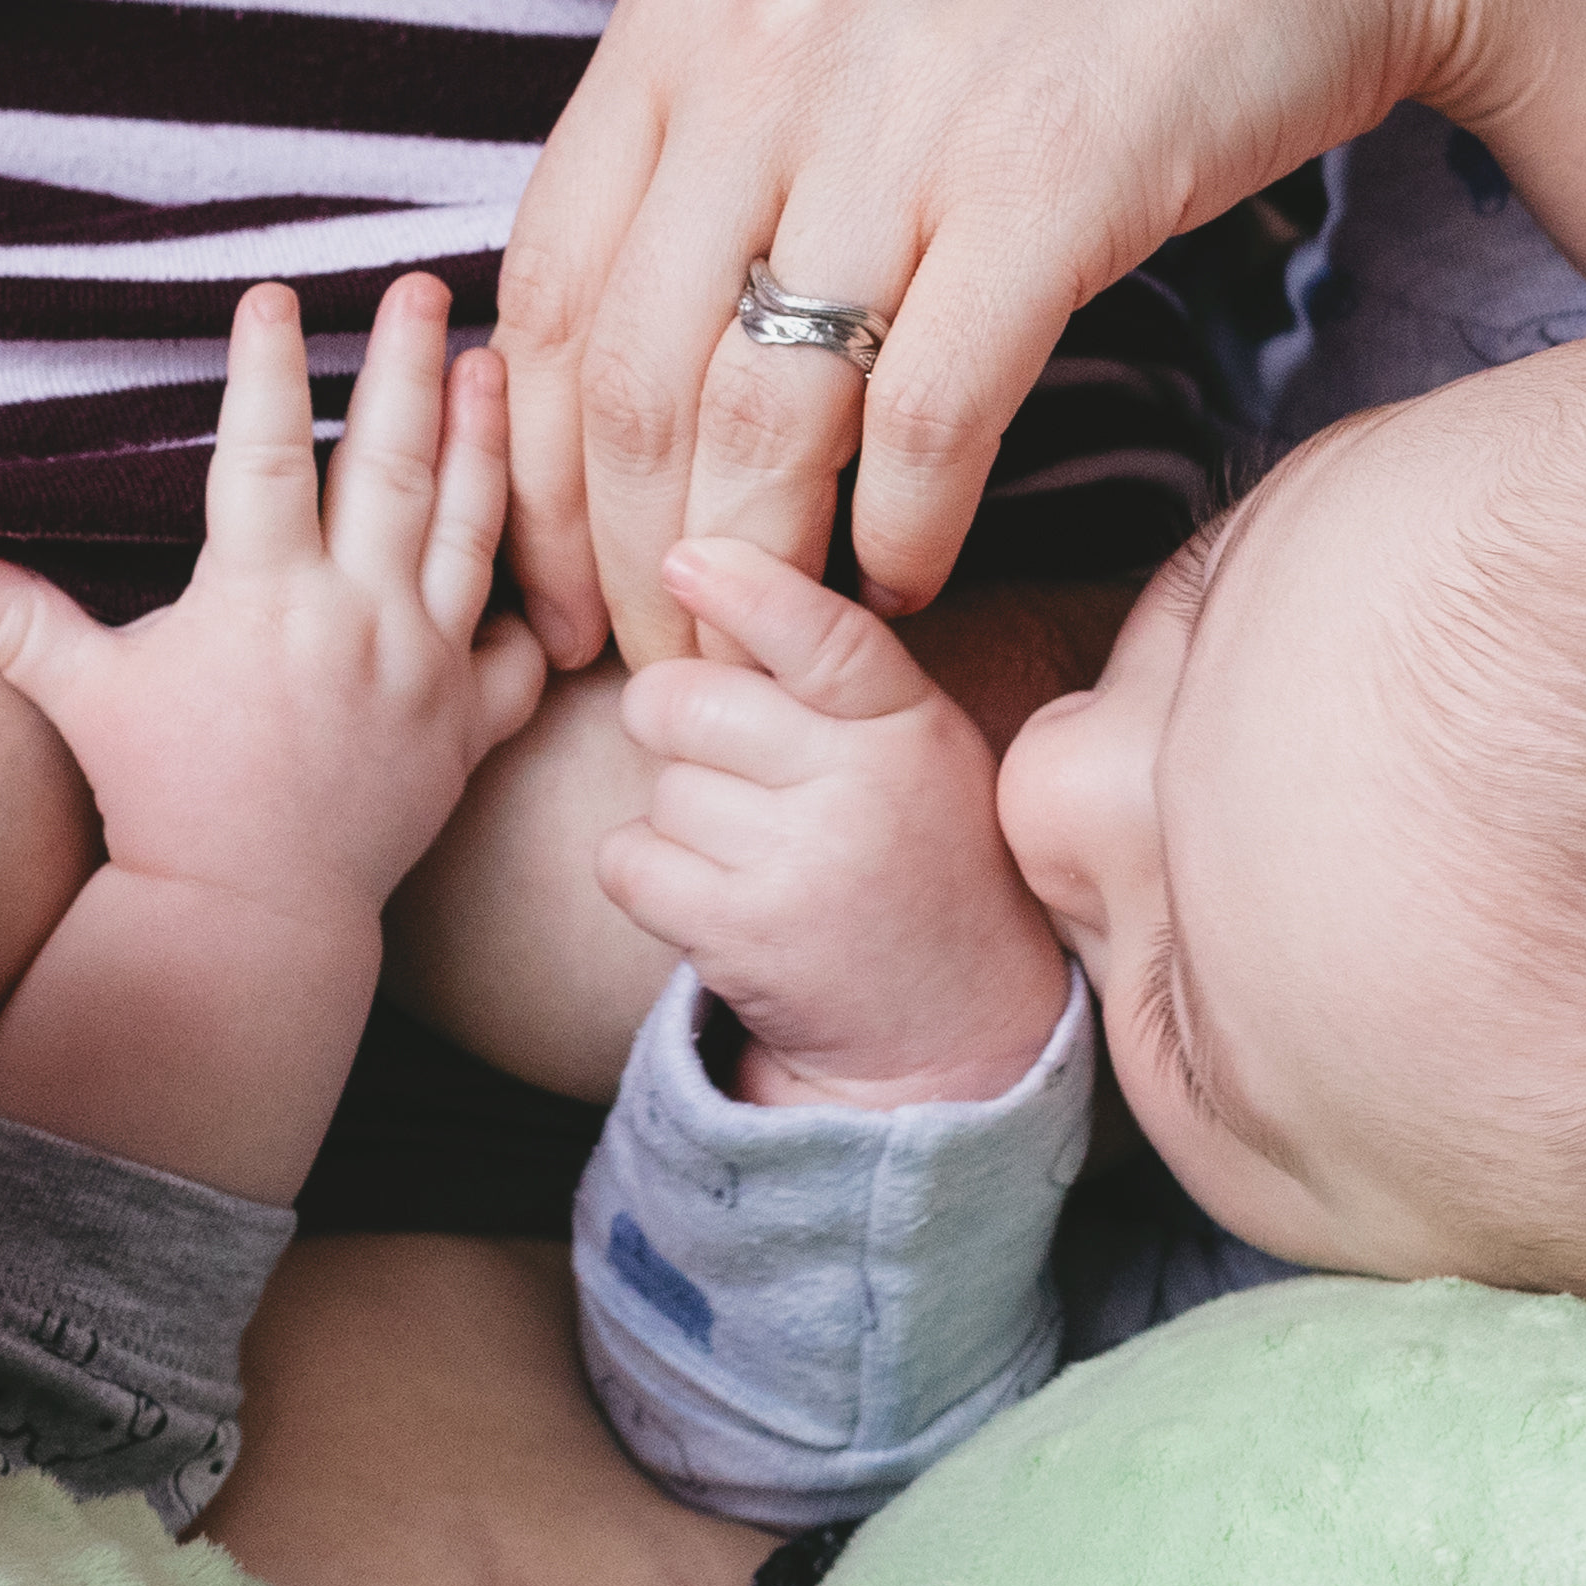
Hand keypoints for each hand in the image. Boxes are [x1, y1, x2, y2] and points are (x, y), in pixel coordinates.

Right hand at [0, 276, 548, 936]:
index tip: (273, 293)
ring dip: (484, 440)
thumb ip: (17, 623)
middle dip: (407, 363)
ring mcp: (424, 667)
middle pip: (392, 464)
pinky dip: (534, 594)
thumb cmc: (162, 801)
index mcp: (259, 597)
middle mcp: (356, 617)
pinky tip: (542, 537)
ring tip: (492, 362)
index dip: (267, 368)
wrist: (251, 916)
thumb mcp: (86, 700)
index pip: (265, 451)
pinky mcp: (469, 723)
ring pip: (471, 530)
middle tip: (422, 284)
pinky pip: (520, 646)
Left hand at [493, 0, 1528, 676]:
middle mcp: (765, 49)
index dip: (536, 469)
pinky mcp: (1048, 183)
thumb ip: (717, 124)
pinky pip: (929, 415)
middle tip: (667, 661)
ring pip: (765, 415)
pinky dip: (904, 530)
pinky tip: (908, 576)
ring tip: (778, 638)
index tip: (567, 579)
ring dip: (762, 566)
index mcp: (688, 4)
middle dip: (636, 557)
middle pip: (638, 376)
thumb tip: (619, 328)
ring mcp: (904, 116)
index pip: (550, 287)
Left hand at [595, 537, 1073, 1110]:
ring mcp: (804, 863)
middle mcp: (864, 785)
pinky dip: (646, 874)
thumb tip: (700, 579)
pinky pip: (629, 861)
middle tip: (716, 759)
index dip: (746, 587)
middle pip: (687, 700)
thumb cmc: (917, 862)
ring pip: (660, 786)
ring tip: (750, 853)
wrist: (957, 1028)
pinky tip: (710, 895)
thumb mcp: (919, 752)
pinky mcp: (746, 935)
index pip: (822, 636)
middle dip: (672, 717)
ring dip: (679, 815)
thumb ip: (834, 681)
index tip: (684, 556)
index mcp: (911, 724)